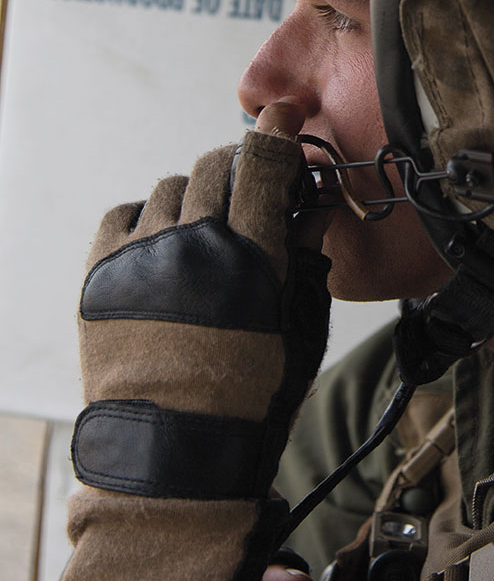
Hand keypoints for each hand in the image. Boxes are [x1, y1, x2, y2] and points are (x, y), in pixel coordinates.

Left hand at [47, 104, 330, 580]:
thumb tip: (309, 207)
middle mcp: (191, 246)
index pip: (265, 165)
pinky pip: (123, 214)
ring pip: (169, 188)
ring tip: (202, 240)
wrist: (172, 460)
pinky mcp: (98, 275)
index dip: (278, 134)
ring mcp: (138, 259)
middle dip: (239, 171)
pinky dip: (144, 222)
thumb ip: (305, 260)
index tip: (284, 121)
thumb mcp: (299, 330)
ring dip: (193, 201)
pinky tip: (161, 249)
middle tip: (249, 196)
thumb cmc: (249, 401)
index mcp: (250, 260)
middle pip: (215, 166)